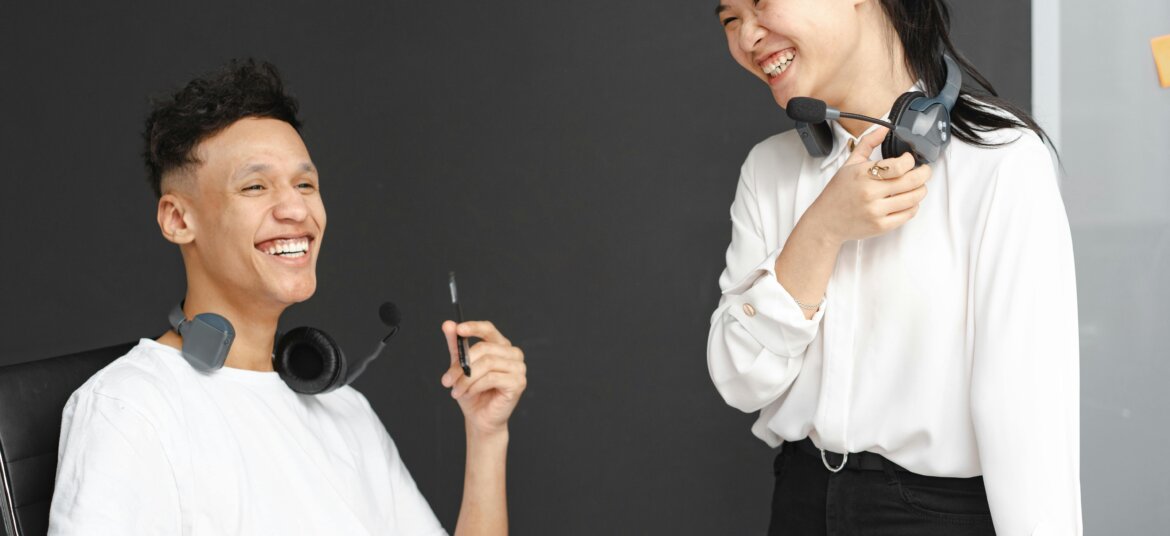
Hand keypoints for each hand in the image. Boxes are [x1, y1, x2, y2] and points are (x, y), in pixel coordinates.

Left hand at [440, 320, 526, 437]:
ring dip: (466, 379)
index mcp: (500, 346)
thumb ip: (456, 346)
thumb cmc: (472, 392)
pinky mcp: (519, 382)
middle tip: (447, 379)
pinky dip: (476, 386)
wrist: (480, 418)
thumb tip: (448, 324)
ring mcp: (518, 368)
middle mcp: (513, 354)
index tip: (458, 329)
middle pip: (484, 348)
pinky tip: (470, 394)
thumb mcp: (460, 367)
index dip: (473, 327)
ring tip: (456, 390)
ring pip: (487, 363)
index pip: (488, 329)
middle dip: (461, 365)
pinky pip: (492, 378)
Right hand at [804, 127, 931, 243]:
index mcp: (863, 174)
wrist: (826, 221)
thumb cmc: (837, 193)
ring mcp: (876, 211)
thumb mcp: (849, 164)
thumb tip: (884, 127)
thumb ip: (868, 143)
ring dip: (921, 189)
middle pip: (911, 181)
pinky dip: (913, 206)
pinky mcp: (881, 226)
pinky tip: (908, 200)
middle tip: (924, 170)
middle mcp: (870, 193)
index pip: (899, 165)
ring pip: (914, 198)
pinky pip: (908, 214)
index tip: (909, 159)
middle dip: (924, 173)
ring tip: (918, 186)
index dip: (910, 160)